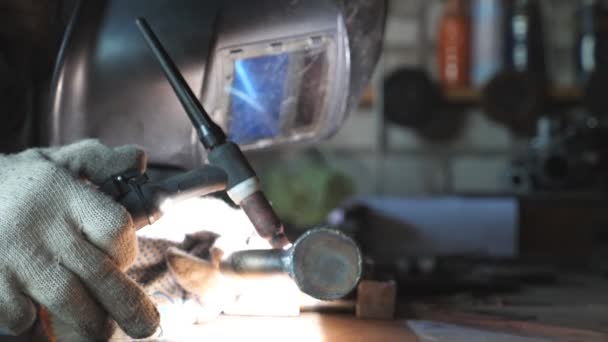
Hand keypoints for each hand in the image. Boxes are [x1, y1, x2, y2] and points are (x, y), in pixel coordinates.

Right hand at [0, 140, 158, 339]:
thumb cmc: (17, 183)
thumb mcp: (56, 161)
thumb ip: (98, 160)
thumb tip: (139, 159)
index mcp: (67, 195)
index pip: (114, 228)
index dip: (126, 250)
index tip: (123, 262)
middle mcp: (45, 227)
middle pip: (99, 273)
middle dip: (127, 306)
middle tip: (145, 327)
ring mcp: (16, 256)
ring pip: (66, 299)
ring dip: (88, 323)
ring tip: (100, 334)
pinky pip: (21, 315)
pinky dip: (34, 325)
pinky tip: (42, 324)